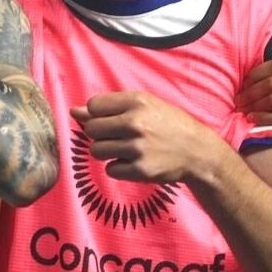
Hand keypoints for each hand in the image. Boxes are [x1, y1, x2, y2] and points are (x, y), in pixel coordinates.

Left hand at [71, 91, 223, 183]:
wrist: (198, 152)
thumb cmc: (167, 124)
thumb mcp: (143, 106)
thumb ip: (108, 107)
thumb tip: (73, 111)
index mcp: (136, 101)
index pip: (93, 105)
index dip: (99, 114)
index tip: (113, 120)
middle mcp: (136, 123)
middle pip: (91, 129)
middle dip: (100, 134)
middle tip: (119, 136)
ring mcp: (138, 147)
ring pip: (97, 151)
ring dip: (107, 152)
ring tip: (126, 149)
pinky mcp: (140, 169)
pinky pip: (110, 169)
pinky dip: (119, 168)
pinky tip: (134, 162)